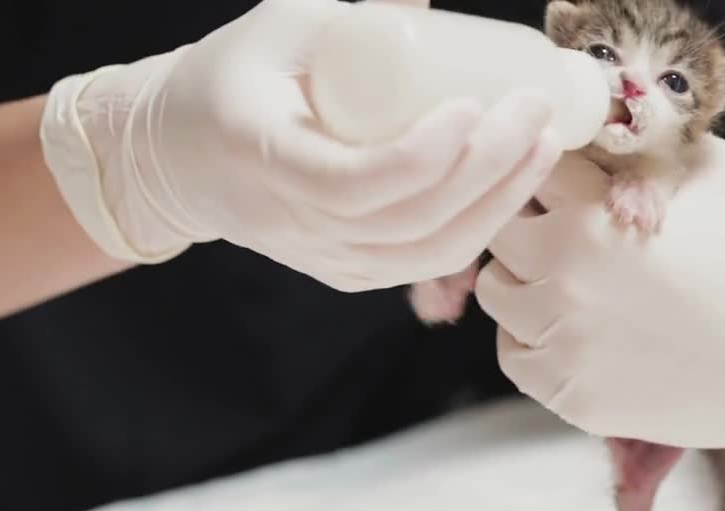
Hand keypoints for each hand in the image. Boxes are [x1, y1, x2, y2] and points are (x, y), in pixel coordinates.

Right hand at [40, 0, 560, 290]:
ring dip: (498, 203)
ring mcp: (324, 258)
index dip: (422, 157)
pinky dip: (479, 229)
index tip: (471, 107)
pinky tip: (515, 186)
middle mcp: (293, 225)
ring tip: (543, 145)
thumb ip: (351, 10)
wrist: (181, 158)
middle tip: (533, 110)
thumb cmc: (231, 80)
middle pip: (407, 221)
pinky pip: (423, 263)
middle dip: (487, 170)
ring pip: (425, 253)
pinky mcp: (348, 271)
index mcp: (262, 158)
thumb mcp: (276, 27)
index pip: (351, 184)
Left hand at [475, 136, 724, 473]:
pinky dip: (534, 339)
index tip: (575, 182)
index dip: (554, 172)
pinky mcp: (572, 396)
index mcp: (594, 212)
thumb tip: (593, 136)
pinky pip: (515, 355)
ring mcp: (565, 341)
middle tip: (571, 233)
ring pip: (496, 292)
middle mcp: (566, 275)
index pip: (529, 169)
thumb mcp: (715, 173)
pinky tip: (579, 329)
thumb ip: (640, 151)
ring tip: (575, 282)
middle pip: (500, 228)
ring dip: (524, 280)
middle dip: (531, 223)